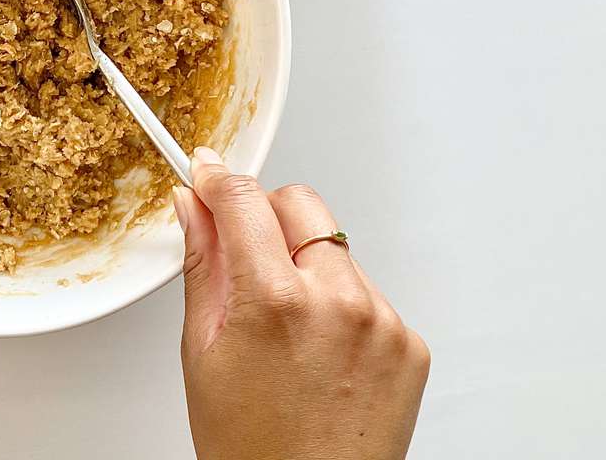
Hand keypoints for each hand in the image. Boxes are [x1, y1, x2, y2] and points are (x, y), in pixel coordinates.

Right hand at [174, 148, 428, 459]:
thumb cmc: (252, 449)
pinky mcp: (411, 343)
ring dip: (307, 265)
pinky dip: (341, 306)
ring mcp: (383, 322)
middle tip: (245, 253)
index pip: (246, 200)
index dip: (220, 180)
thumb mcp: (204, 352)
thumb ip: (203, 265)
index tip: (207, 172)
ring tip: (287, 329)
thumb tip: (194, 207)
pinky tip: (320, 352)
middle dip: (267, 215)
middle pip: (301, 206)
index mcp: (275, 300)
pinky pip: (368, 293)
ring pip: (335, 249)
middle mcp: (338, 301)